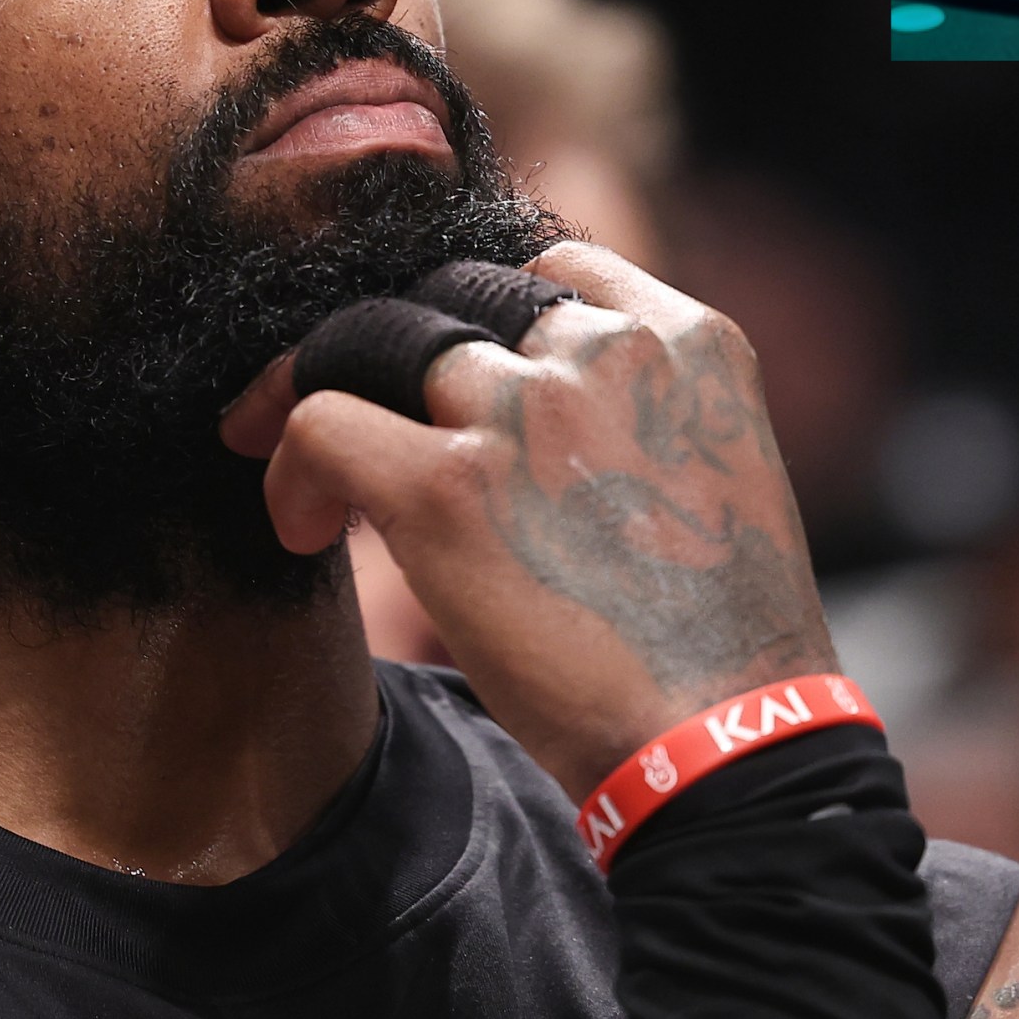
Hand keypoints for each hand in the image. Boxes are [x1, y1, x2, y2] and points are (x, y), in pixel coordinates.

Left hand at [220, 242, 836, 799]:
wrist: (726, 748)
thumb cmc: (715, 649)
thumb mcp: (707, 480)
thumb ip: (633, 419)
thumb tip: (519, 419)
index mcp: (689, 341)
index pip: (546, 270)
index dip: (475, 323)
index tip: (441, 389)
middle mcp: (607, 349)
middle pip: (446, 293)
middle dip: (387, 354)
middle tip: (346, 419)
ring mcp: (524, 408)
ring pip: (371, 338)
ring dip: (319, 395)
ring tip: (314, 482)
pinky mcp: (448, 484)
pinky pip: (322, 422)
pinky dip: (292, 466)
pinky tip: (304, 527)